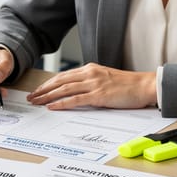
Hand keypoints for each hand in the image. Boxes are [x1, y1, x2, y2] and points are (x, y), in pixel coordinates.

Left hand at [27, 63, 157, 109]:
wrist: (144, 86)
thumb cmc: (128, 85)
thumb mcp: (105, 79)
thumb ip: (91, 82)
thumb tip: (76, 92)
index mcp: (90, 69)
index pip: (64, 76)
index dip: (48, 83)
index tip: (38, 90)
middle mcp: (89, 74)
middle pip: (60, 81)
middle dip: (43, 89)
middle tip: (31, 97)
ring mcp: (94, 84)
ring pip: (64, 89)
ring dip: (47, 96)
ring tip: (37, 102)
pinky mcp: (99, 95)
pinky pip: (75, 99)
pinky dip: (61, 103)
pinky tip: (52, 106)